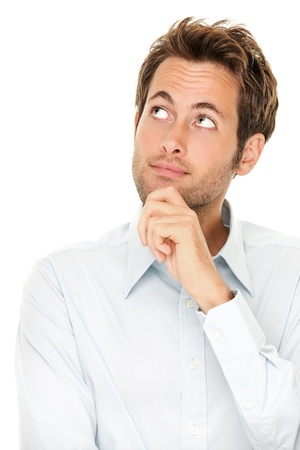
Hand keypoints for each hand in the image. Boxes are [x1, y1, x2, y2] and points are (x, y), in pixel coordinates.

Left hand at [138, 186, 232, 312]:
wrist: (201, 280)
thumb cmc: (185, 265)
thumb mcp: (168, 241)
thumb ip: (160, 226)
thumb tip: (143, 217)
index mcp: (184, 213)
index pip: (164, 192)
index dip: (149, 204)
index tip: (148, 228)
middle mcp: (187, 212)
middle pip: (152, 202)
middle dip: (142, 224)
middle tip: (147, 242)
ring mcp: (187, 219)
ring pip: (151, 219)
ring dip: (151, 240)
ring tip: (161, 253)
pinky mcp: (185, 228)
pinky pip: (156, 228)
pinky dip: (156, 244)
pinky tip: (167, 254)